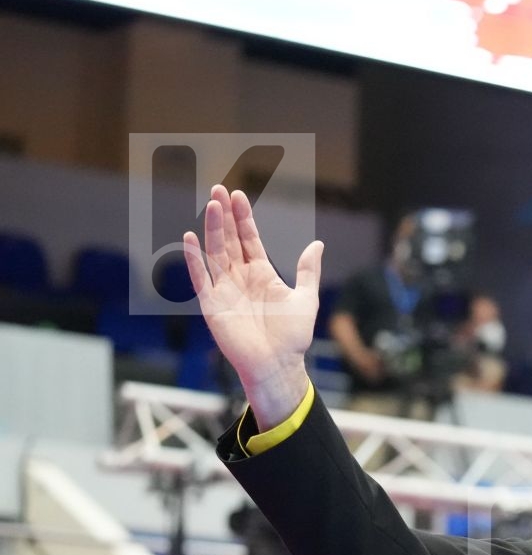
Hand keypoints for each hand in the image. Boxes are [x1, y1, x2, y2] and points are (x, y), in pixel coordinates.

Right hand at [183, 185, 322, 429]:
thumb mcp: (306, 299)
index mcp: (262, 274)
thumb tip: (317, 244)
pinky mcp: (212, 305)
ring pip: (215, 252)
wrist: (278, 365)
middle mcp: (240, 278)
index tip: (238, 195)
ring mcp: (224, 289)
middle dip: (224, 215)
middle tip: (218, 189)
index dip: (243, 218)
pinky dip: (194, 259)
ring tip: (211, 204)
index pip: (249, 239)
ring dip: (212, 229)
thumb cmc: (293, 337)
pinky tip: (190, 238)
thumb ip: (307, 271)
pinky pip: (201, 278)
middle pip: (229, 240)